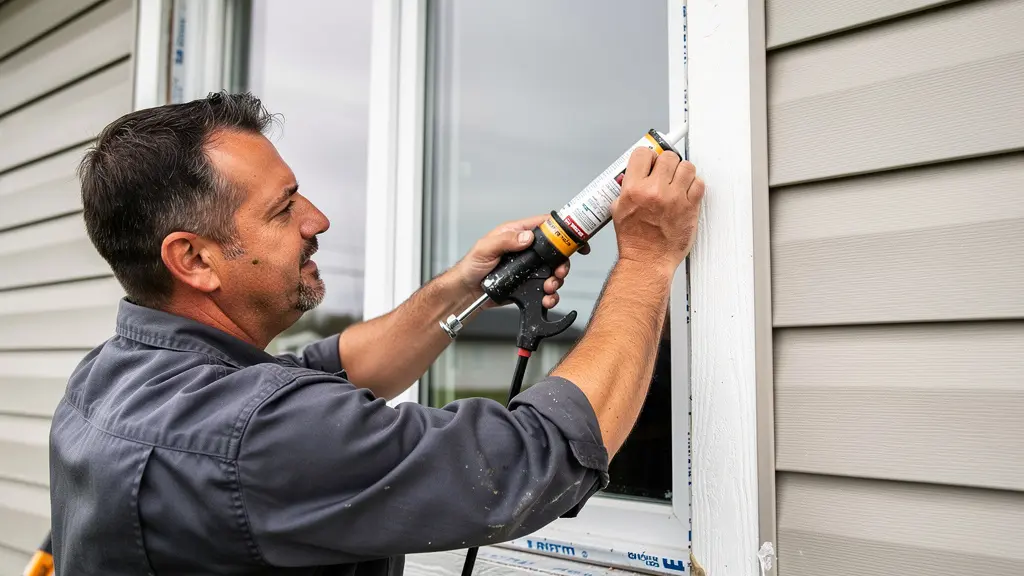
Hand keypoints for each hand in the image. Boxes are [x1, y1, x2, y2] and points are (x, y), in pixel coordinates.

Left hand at [450, 215, 577, 309]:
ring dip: (557, 280)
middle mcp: (526, 250)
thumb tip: (527, 236)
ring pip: (554, 271)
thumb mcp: (486, 248)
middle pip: (555, 251)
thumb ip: (506, 240)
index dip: (563, 230)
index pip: (545, 226)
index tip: (575, 239)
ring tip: (549, 286)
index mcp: (517, 234)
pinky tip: (547, 297)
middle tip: (560, 271)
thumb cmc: (472, 266)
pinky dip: (551, 294)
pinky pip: (546, 288)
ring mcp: (529, 268)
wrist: (468, 292)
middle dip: (563, 262)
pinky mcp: (529, 284)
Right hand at [611, 148, 704, 273]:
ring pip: (687, 166)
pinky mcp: (690, 207)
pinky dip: (694, 186)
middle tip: (665, 174)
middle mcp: (654, 190)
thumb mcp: (618, 210)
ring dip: (682, 172)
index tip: (651, 162)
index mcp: (633, 189)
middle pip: (668, 157)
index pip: (643, 154)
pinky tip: (686, 193)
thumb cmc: (635, 241)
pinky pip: (699, 184)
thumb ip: (627, 189)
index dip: (648, 156)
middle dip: (666, 164)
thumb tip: (635, 175)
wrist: (647, 261)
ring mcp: (675, 198)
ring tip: (677, 183)